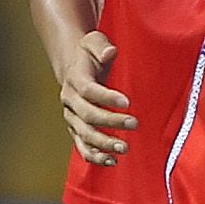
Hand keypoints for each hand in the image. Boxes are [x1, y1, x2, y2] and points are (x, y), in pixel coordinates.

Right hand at [55, 29, 133, 164]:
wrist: (74, 66)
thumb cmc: (90, 53)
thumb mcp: (94, 41)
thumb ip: (102, 46)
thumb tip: (110, 53)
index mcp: (75, 79)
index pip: (88, 90)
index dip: (106, 96)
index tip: (127, 102)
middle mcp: (70, 100)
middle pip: (87, 115)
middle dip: (110, 121)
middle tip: (135, 123)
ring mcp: (71, 117)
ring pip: (84, 134)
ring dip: (103, 143)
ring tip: (125, 148)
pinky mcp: (76, 129)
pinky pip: (82, 145)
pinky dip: (94, 156)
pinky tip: (112, 162)